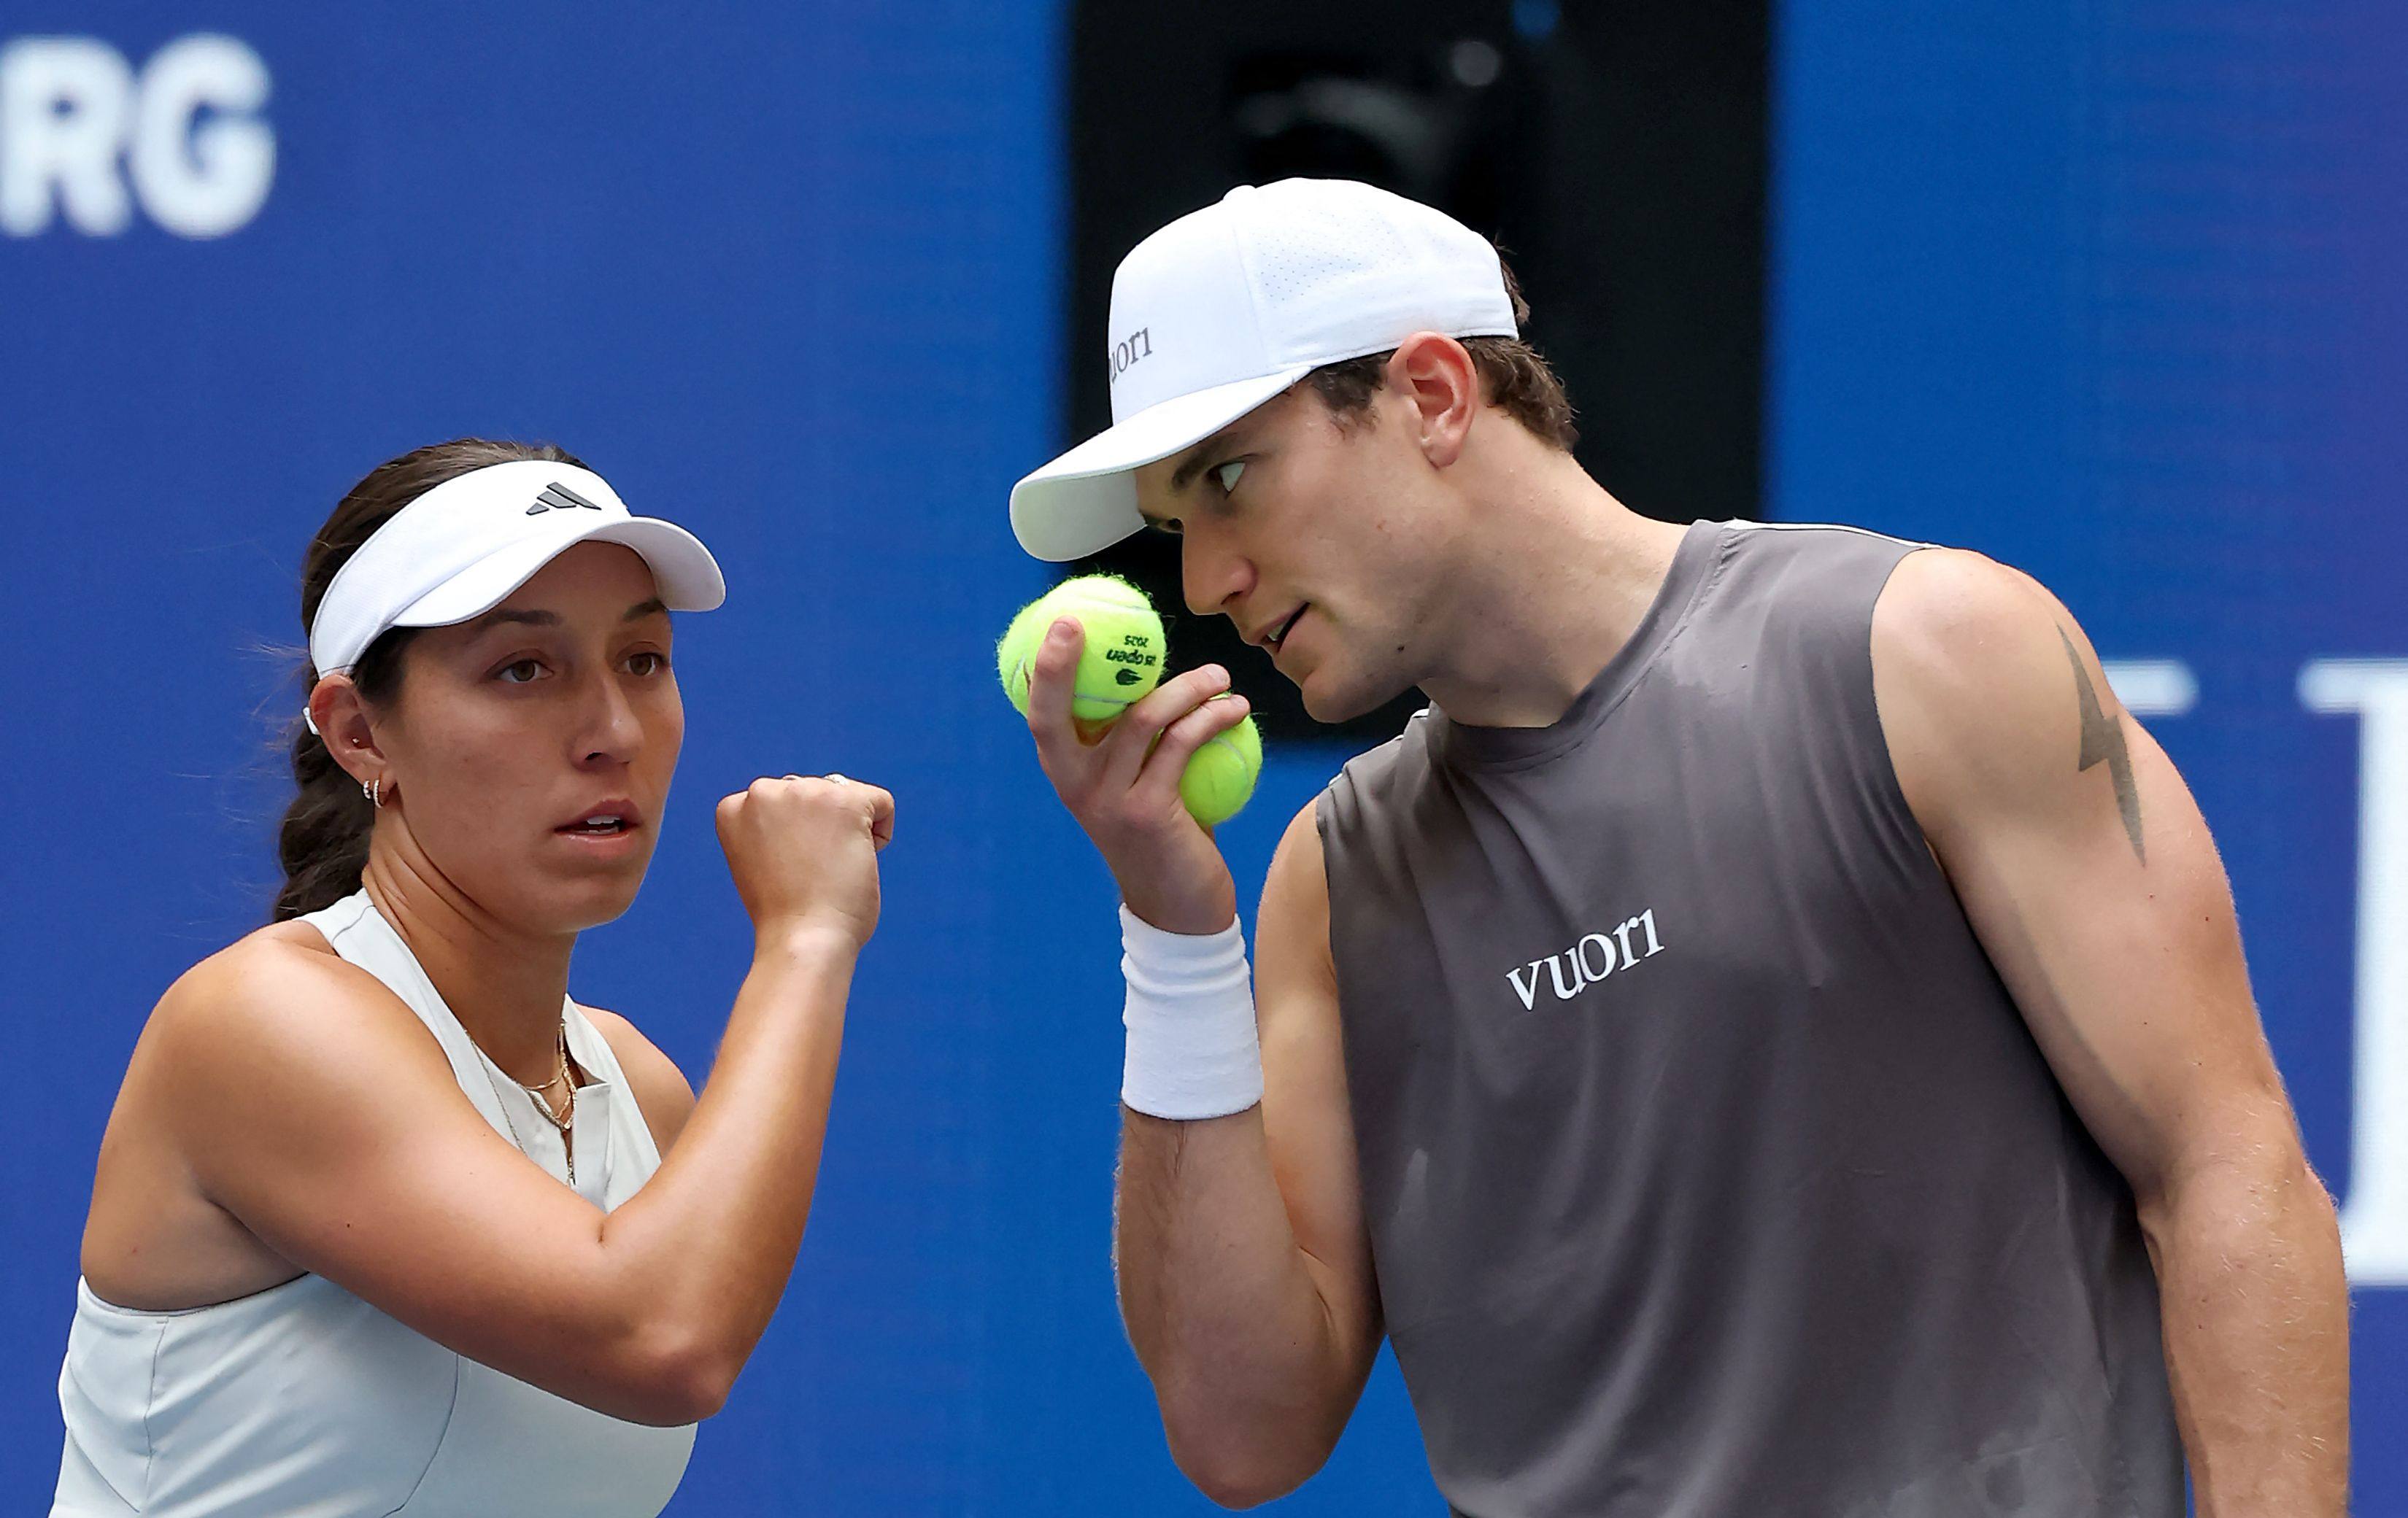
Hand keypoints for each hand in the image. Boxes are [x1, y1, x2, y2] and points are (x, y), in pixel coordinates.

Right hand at [714, 774, 894, 950]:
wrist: (802, 939)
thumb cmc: (786, 916)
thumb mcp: (762, 861)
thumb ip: (775, 830)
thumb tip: (812, 818)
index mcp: (734, 807)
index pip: (783, 804)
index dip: (795, 840)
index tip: (787, 871)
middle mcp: (763, 790)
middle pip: (815, 795)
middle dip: (822, 830)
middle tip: (810, 875)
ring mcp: (804, 791)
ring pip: (846, 798)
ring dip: (848, 833)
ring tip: (829, 870)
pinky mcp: (844, 800)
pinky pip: (882, 803)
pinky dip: (880, 834)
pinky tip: (857, 861)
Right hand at [1025, 617, 1246, 934]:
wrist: (1179, 909)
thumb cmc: (1162, 837)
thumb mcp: (1134, 789)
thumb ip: (1133, 746)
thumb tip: (1157, 679)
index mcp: (1066, 776)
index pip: (1041, 716)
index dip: (1043, 669)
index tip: (1062, 624)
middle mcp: (1075, 787)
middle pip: (1056, 714)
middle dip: (1059, 664)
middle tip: (1083, 621)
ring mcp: (1108, 800)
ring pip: (1142, 718)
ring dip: (1188, 687)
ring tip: (1221, 675)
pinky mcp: (1147, 812)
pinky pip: (1181, 744)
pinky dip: (1212, 718)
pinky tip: (1237, 708)